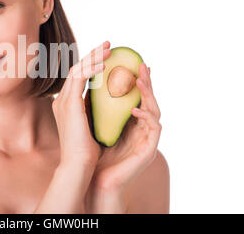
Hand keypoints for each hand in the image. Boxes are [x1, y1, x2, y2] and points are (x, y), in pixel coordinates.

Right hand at [52, 41, 111, 165]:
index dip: (91, 64)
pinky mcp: (69, 104)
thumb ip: (95, 111)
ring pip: (77, 69)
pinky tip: (105, 65)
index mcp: (67, 105)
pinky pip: (80, 78)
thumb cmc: (88, 151)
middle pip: (76, 69)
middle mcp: (62, 100)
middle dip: (92, 55)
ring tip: (109, 49)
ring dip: (93, 57)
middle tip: (108, 45)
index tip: (106, 56)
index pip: (78, 77)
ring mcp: (63, 101)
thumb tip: (109, 102)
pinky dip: (91, 69)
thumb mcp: (92, 125)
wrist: (79, 165)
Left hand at [85, 62, 162, 195]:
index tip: (133, 64)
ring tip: (139, 80)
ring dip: (149, 94)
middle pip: (148, 99)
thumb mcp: (94, 122)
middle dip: (146, 81)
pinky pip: (154, 128)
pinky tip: (134, 109)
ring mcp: (146, 138)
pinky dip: (146, 117)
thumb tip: (87, 80)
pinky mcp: (149, 150)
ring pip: (155, 110)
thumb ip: (96, 105)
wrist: (94, 178)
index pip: (136, 95)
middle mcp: (141, 127)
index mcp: (130, 120)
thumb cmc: (94, 151)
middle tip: (142, 64)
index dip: (135, 79)